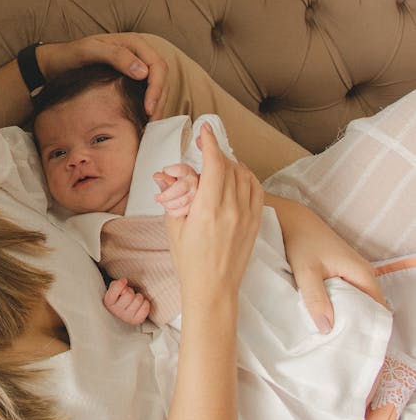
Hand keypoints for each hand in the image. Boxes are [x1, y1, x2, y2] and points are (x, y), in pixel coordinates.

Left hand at [37, 33, 167, 117]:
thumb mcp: (90, 51)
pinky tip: (142, 122)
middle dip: (159, 102)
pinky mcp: (131, 80)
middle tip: (151, 125)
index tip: (148, 109)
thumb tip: (143, 72)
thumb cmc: (70, 55)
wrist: (55, 64)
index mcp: (134, 43)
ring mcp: (136, 67)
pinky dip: (149, 107)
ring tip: (149, 128)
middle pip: (162, 78)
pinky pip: (147, 93)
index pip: (157, 66)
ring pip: (158, 87)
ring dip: (157, 107)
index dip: (156, 89)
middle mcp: (139, 54)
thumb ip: (116, 56)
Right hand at [103, 278, 150, 324]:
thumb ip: (116, 284)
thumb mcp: (113, 288)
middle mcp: (116, 311)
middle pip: (129, 294)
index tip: (124, 281)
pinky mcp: (136, 320)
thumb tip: (124, 282)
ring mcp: (126, 317)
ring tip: (134, 299)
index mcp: (108, 302)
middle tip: (128, 293)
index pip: (116, 289)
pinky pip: (145, 308)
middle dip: (131, 291)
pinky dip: (145, 303)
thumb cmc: (119, 296)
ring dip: (138, 297)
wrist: (122, 310)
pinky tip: (140, 304)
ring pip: (138, 300)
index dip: (121, 283)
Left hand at [153, 163, 198, 217]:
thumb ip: (163, 176)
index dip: (170, 170)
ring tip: (163, 202)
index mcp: (187, 172)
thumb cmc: (178, 181)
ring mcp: (195, 194)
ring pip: (182, 202)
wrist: (190, 189)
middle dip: (165, 195)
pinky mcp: (194, 206)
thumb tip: (157, 176)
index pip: (180, 170)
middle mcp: (193, 182)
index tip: (164, 172)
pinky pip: (183, 211)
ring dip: (168, 204)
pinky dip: (173, 211)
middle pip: (180, 188)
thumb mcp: (171, 175)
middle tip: (157, 197)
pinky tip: (168, 208)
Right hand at [166, 125, 262, 302]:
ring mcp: (247, 216)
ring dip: (231, 163)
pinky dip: (247, 177)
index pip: (215, 164)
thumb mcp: (174, 227)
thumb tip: (163, 175)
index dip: (210, 143)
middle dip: (216, 153)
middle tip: (203, 149)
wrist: (213, 288)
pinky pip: (256, 189)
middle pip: (229, 166)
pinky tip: (236, 176)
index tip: (204, 131)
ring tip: (217, 164)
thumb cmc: (190, 261)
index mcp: (208, 210)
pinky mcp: (255, 222)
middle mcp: (231, 210)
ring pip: (245, 175)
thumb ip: (172, 196)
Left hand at [266, 194, 386, 332]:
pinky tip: (325, 316)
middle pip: (368, 307)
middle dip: (356, 325)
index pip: (378, 310)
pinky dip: (338, 304)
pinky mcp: (342, 270)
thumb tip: (328, 328)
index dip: (369, 329)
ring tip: (331, 335)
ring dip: (346, 315)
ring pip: (356, 300)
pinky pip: (347, 293)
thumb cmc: (300, 242)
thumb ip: (316, 299)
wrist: (291, 218)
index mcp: (364, 275)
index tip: (354, 346)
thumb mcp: (306, 272)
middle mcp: (364, 273)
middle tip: (339, 345)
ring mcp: (354, 271)